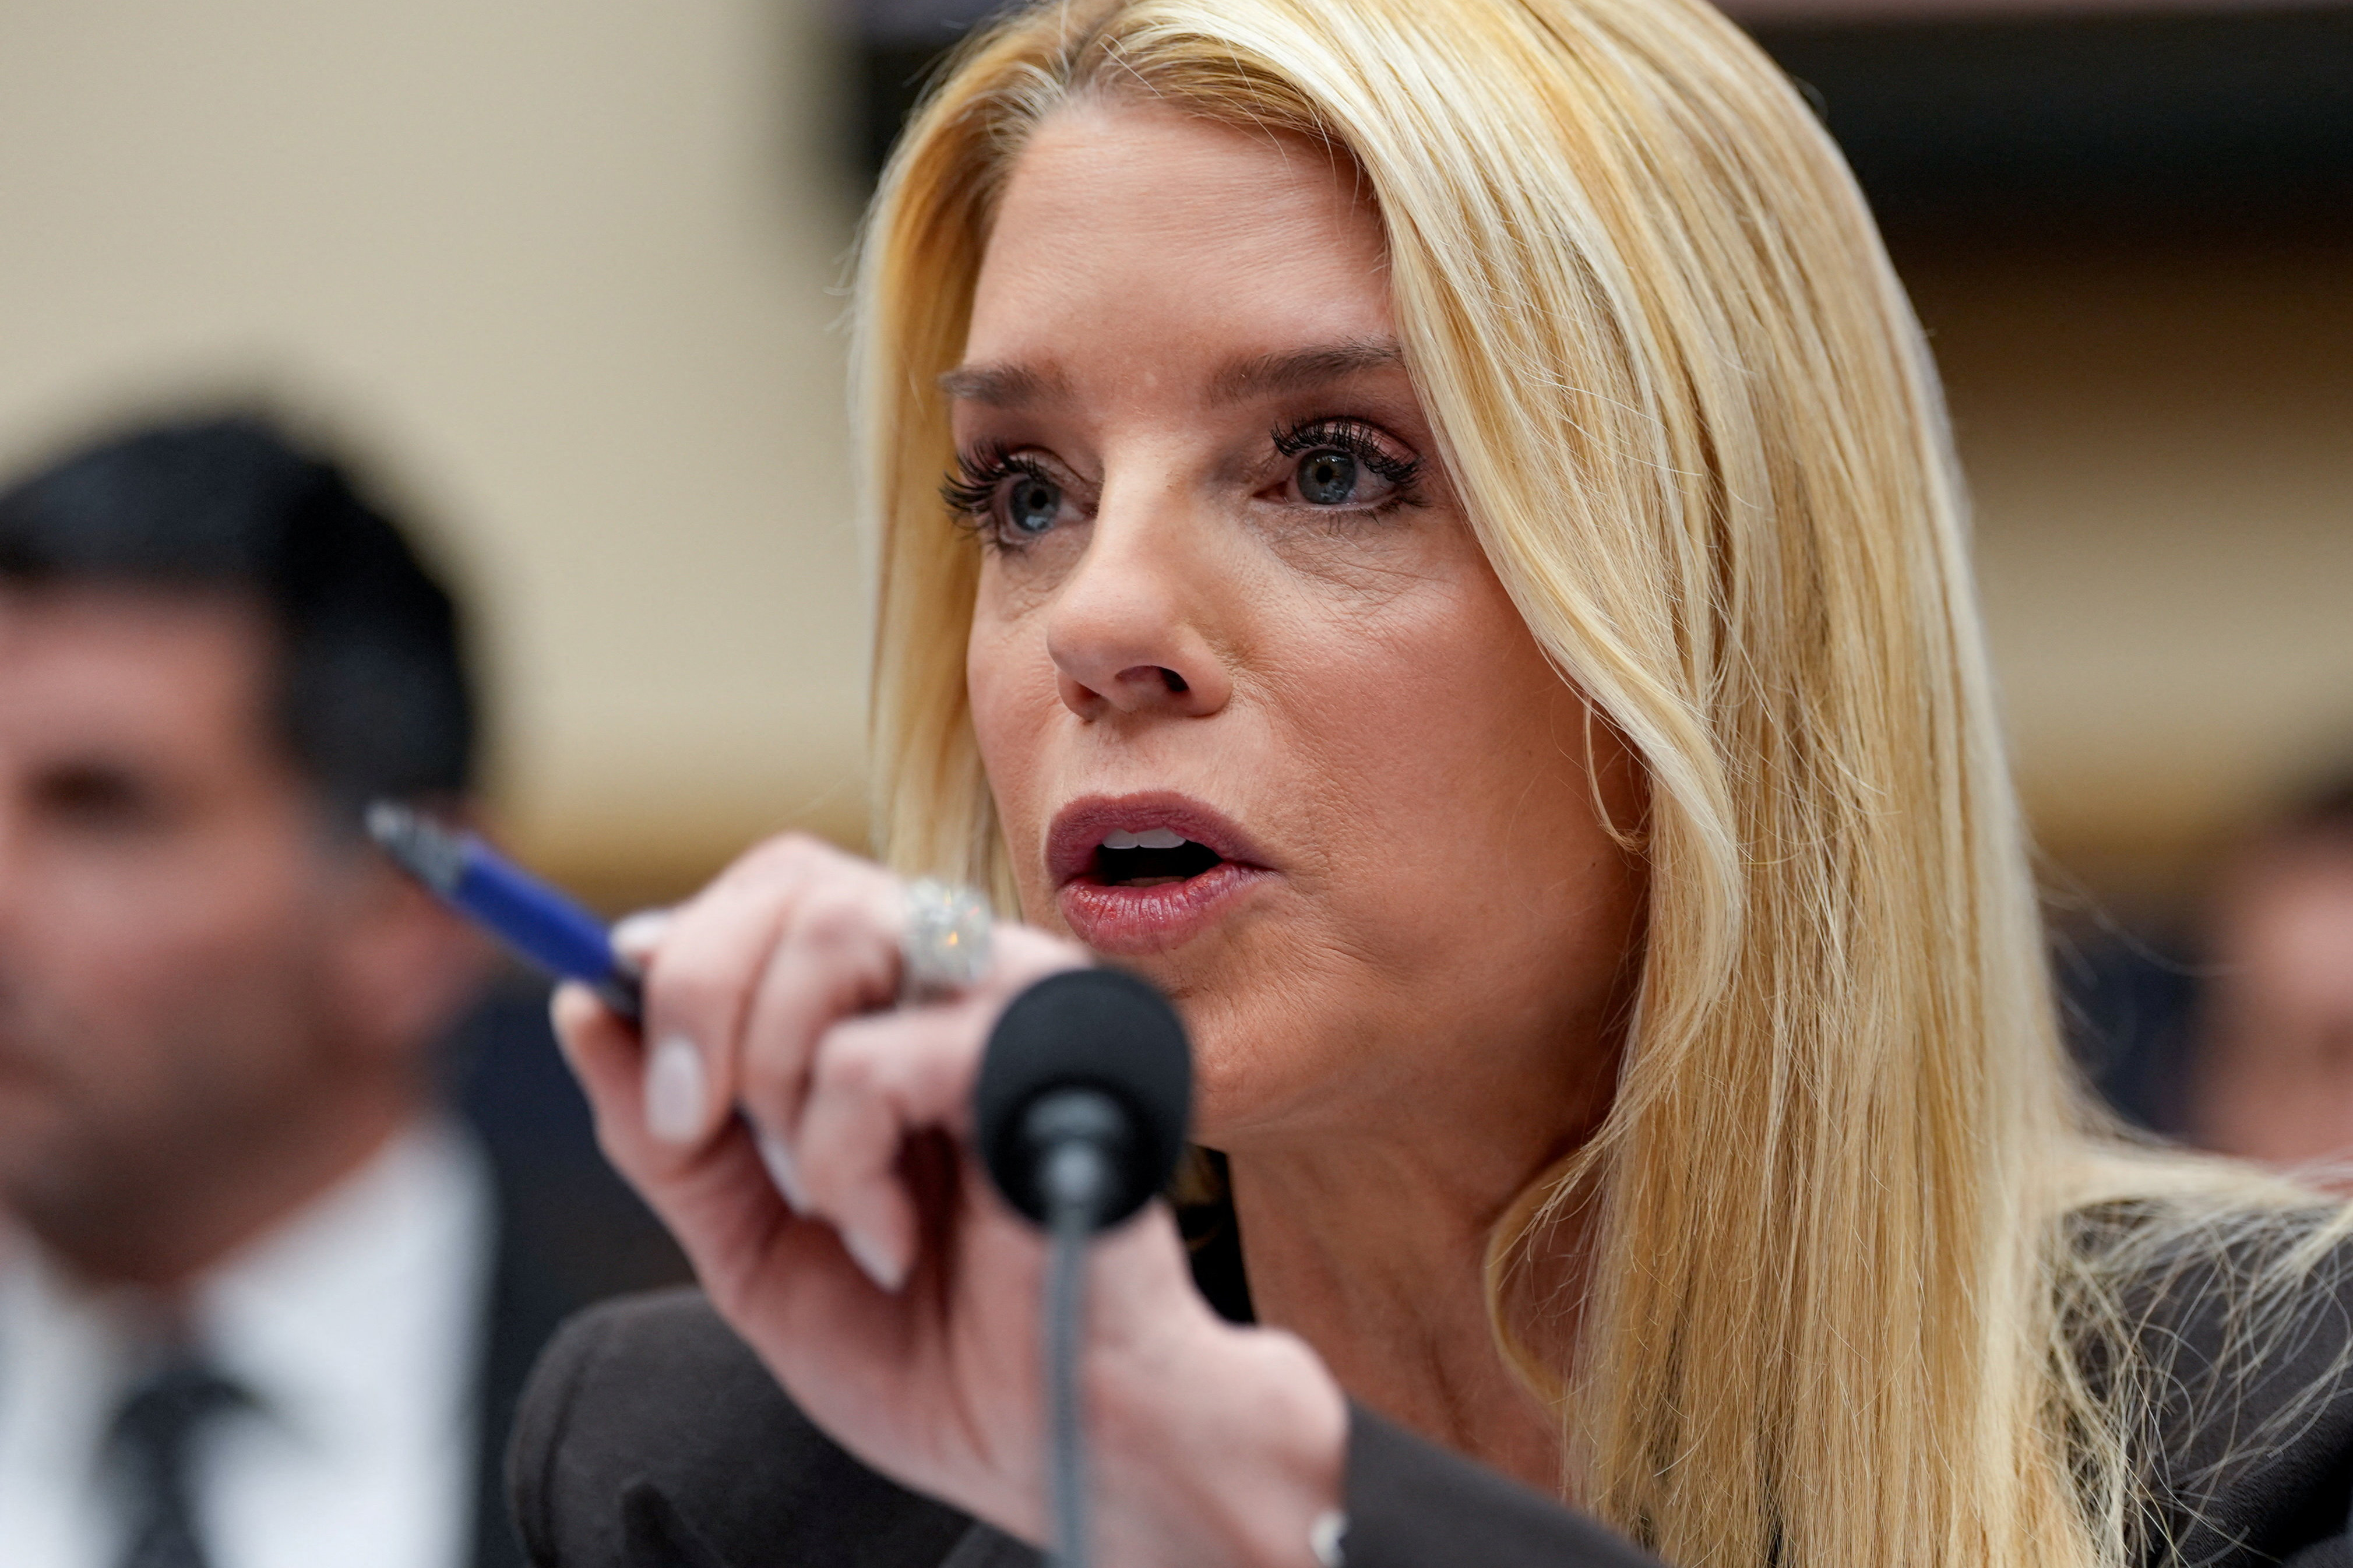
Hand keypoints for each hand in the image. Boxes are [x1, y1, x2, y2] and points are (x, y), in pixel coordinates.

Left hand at [551, 833, 1345, 1567]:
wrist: (1055, 1443)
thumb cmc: (934, 1347)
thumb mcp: (750, 1244)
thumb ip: (670, 1135)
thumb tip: (579, 1003)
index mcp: (906, 1004)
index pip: (784, 885)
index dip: (687, 939)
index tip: (615, 1007)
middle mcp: (966, 976)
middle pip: (796, 880)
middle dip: (697, 999)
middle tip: (690, 1124)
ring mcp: (1017, 1000)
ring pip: (835, 929)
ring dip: (775, 1081)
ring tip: (830, 1202)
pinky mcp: (1046, 1052)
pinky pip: (870, 1056)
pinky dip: (843, 1163)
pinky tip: (890, 1240)